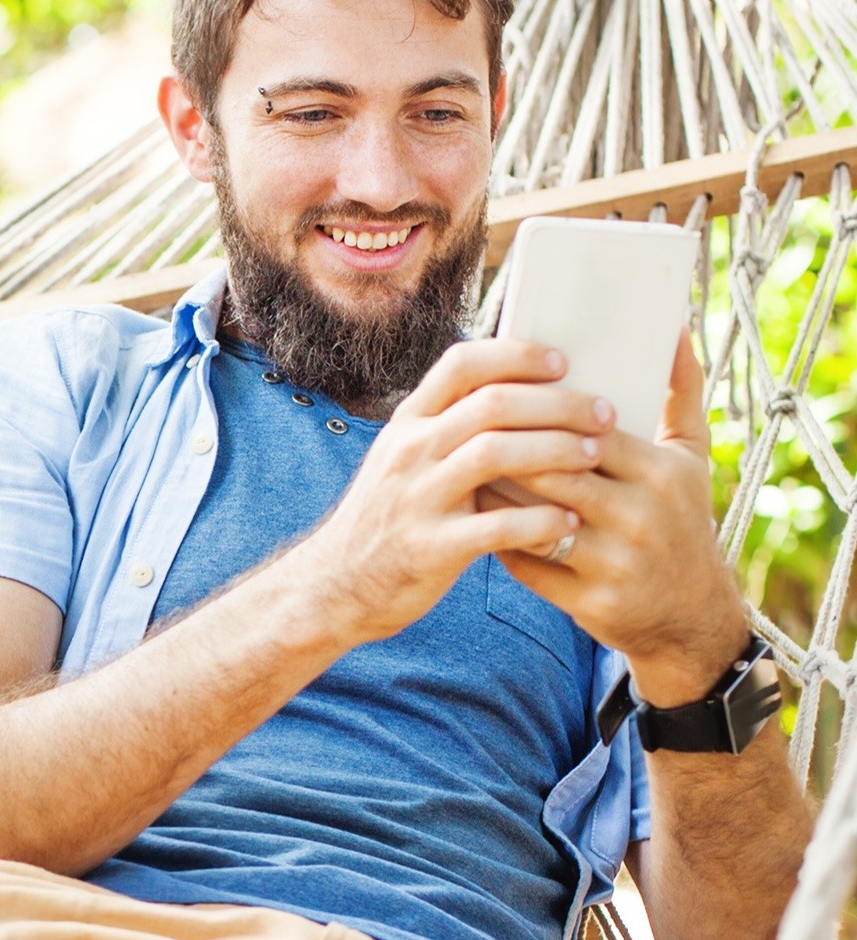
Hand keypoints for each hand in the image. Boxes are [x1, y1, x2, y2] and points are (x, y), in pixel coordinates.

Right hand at [291, 338, 610, 644]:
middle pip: (492, 404)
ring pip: (495, 454)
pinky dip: (542, 521)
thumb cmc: (388, 517)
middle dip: (558, 404)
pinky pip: (498, 526)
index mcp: (407, 423)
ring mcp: (417, 498)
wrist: (337, 584)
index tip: (563, 362)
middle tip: (602, 414)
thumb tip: (517, 393)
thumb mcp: (403, 459)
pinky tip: (570, 523)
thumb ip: (448, 427)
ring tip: (594, 457)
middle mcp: (410, 452)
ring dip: (555, 451)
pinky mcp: (431, 547)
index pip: (462, 364)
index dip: (517, 355)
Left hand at [497, 331, 744, 705]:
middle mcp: (641, 517)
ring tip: (461, 469)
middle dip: (504, 450)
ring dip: (491, 492)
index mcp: (661, 474)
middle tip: (463, 431)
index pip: (585, 429)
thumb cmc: (682, 522)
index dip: (538, 413)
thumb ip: (680, 392)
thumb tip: (672, 327)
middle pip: (551, 470)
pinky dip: (496, 537)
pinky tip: (472, 517)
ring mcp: (615, 563)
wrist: (691, 619)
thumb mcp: (691, 459)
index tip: (502, 397)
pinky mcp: (591, 602)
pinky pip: (527, 562)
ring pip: (531, 515)